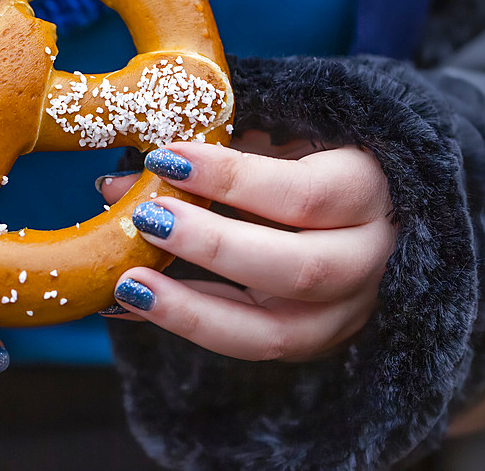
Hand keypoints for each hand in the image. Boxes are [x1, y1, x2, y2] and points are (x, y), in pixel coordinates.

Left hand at [99, 131, 395, 361]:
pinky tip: (129, 303)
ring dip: (191, 309)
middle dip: (213, 246)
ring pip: (274, 332)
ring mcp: (345, 312)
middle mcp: (369, 260)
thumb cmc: (305, 158)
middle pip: (299, 269)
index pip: (306, 194)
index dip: (233, 179)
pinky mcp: (311, 341)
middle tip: (146, 219)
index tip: (166, 159)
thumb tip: (115, 188)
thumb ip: (208, 157)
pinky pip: (245, 345)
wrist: (359, 209)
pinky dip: (184, 324)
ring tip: (128, 283)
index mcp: (369, 191)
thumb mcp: (270, 140)